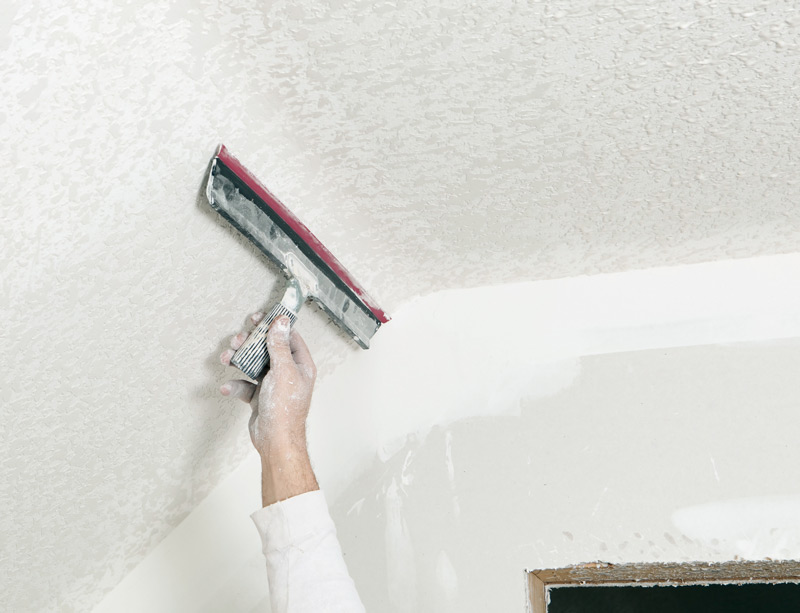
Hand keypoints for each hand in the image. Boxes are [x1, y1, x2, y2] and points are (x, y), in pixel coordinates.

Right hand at [219, 313, 316, 456]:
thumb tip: (281, 322)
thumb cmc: (285, 409)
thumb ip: (280, 345)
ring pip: (254, 365)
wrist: (275, 440)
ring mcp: (274, 384)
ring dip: (239, 360)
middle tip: (238, 338)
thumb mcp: (283, 371)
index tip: (258, 318)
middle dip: (250, 343)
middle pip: (268, 348)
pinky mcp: (260, 397)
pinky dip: (236, 385)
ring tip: (228, 357)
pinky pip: (246, 385)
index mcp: (300, 364)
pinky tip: (229, 387)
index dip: (274, 325)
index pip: (288, 336)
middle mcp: (288, 372)